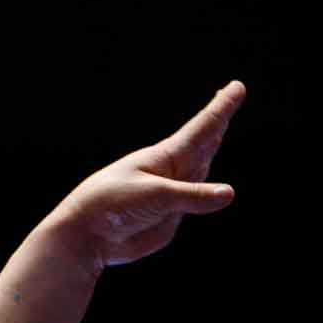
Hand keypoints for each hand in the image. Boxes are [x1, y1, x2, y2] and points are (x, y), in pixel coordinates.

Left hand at [54, 80, 245, 268]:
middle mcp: (171, 172)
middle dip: (217, 121)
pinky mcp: (170, 218)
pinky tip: (206, 186)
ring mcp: (172, 195)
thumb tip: (229, 194)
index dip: (221, 108)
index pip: (202, 128)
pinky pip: (194, 204)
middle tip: (231, 94)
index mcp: (165, 156)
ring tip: (219, 129)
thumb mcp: (155, 196)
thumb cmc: (112, 205)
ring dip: (210, 150)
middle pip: (203, 142)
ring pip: (201, 171)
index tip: (237, 87)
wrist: (86, 236)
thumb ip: (192, 196)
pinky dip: (204, 195)